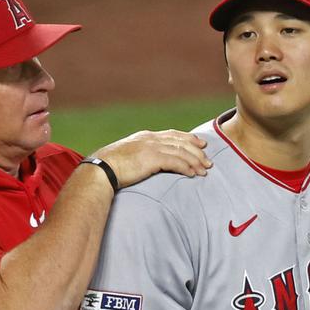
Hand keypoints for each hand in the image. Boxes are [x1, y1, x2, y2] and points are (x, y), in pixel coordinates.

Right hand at [96, 130, 211, 187]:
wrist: (101, 169)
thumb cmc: (111, 167)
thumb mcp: (128, 156)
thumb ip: (140, 155)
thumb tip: (146, 163)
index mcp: (146, 136)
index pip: (173, 135)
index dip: (189, 139)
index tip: (201, 144)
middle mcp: (151, 139)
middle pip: (180, 142)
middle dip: (197, 151)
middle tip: (208, 160)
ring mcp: (151, 147)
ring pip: (181, 152)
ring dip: (195, 162)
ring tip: (204, 171)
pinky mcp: (151, 158)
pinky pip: (175, 162)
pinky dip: (186, 168)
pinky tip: (192, 175)